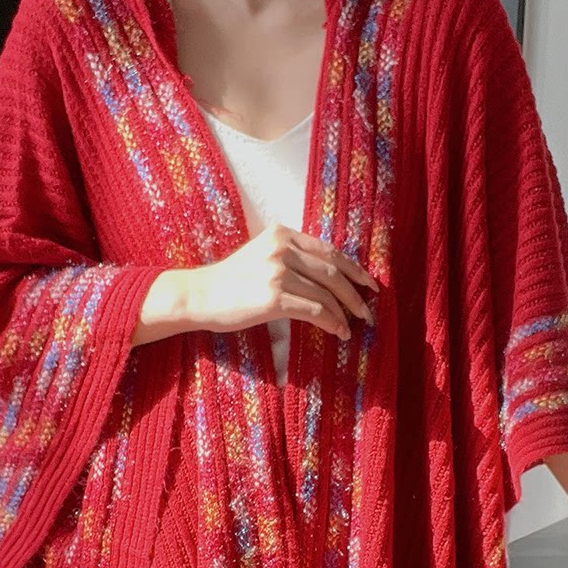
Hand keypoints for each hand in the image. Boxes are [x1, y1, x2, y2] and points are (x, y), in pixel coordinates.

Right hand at [188, 222, 378, 339]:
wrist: (198, 296)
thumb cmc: (230, 282)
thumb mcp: (262, 257)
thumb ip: (291, 258)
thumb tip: (328, 280)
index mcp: (282, 234)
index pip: (329, 251)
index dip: (354, 269)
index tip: (369, 285)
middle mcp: (282, 248)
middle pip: (333, 272)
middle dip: (355, 293)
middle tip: (368, 311)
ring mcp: (278, 272)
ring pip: (326, 294)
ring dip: (345, 313)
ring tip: (353, 327)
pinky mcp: (273, 298)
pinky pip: (315, 311)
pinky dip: (332, 323)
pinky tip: (338, 332)